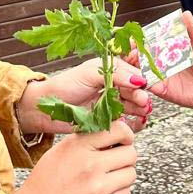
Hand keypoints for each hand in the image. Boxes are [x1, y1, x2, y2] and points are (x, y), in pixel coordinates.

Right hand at [13, 121, 136, 193]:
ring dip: (123, 175)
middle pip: (131, 154)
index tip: (124, 139)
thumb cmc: (43, 184)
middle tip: (115, 161)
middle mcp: (90, 165)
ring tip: (107, 178)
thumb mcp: (60, 151)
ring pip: (131, 174)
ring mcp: (98, 188)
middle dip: (125, 156)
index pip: (118, 130)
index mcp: (78, 147)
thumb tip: (112, 133)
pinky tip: (104, 192)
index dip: (126, 134)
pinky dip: (119, 193)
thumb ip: (86, 140)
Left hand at [17, 58, 151, 134]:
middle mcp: (112, 86)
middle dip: (141, 96)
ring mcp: (110, 103)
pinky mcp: (107, 120)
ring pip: (133, 106)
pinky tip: (137, 123)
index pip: (132, 73)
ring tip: (142, 113)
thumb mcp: (90, 73)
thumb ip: (116, 74)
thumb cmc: (65, 86)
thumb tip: (138, 79)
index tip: (146, 87)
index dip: (141, 80)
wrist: (46, 109)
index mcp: (110, 71)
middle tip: (143, 102)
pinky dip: (134, 123)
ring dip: (140, 109)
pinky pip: (126, 121)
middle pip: (135, 90)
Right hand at [129, 12, 192, 112]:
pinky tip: (138, 77)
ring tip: (130, 61)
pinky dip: (141, 80)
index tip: (132, 35)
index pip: (152, 38)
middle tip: (128, 49)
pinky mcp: (163, 89)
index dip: (141, 36)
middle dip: (131, 51)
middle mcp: (165, 59)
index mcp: (173, 45)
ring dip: (132, 65)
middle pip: (141, 53)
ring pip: (140, 69)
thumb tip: (185, 14)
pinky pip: (148, 84)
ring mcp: (162, 74)